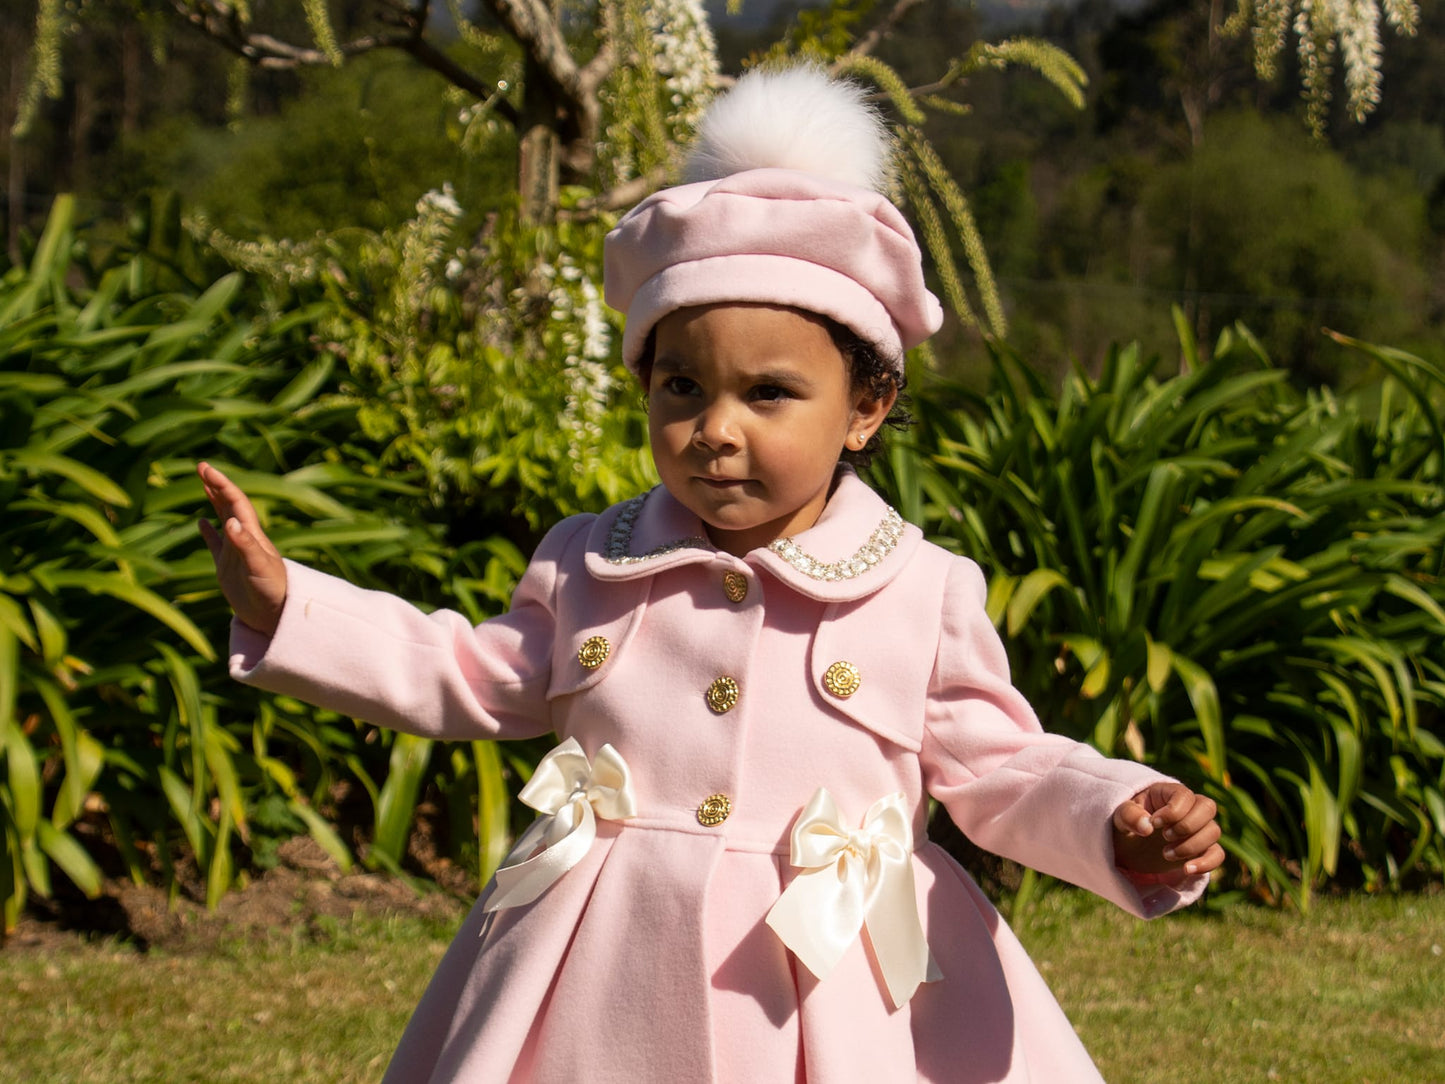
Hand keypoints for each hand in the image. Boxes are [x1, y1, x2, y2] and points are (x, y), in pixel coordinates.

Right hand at [197, 462, 286, 636]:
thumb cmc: (273, 592)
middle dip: (216, 486)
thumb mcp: (259, 567)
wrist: (276, 615)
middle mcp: (244, 539)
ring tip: (204, 485)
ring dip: (214, 502)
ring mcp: (235, 553)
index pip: (235, 503)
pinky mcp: (228, 568)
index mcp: (252, 535)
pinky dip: (208, 532)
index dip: (221, 484)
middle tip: (201, 466)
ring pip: (223, 520)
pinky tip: (201, 522)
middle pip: (229, 505)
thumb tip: (230, 522)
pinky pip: (216, 544)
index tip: (206, 469)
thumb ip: (245, 546)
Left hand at [1112, 781, 1223, 877]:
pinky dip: (1206, 863)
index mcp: (1170, 793)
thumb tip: (1147, 826)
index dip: (1174, 811)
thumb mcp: (1120, 816)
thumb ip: (1130, 816)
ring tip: (1166, 855)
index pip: (1185, 795)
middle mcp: (1190, 808)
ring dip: (1192, 846)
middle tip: (1164, 837)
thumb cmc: (1127, 822)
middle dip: (1187, 826)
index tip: (1154, 823)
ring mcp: (1198, 829)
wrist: (1129, 845)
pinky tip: (1186, 869)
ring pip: (1213, 832)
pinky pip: (1217, 854)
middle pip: (1208, 808)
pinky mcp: (1201, 849)